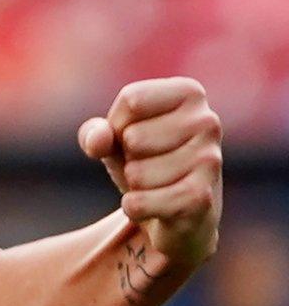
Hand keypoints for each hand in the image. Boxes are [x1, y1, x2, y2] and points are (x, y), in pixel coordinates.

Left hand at [78, 77, 222, 275]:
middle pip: (133, 137)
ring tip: (154, 184)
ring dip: (133, 184)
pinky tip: (150, 207)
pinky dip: (133, 207)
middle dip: (128, 157)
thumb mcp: (114, 139)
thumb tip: (98, 140)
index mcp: (189, 93)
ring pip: (136, 173)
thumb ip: (95, 133)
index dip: (118, 123)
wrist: (178, 212)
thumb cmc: (145, 161)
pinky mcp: (201, 198)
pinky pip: (141, 202)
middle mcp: (208, 122)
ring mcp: (210, 160)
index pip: (132, 99)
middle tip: (148, 165)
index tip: (134, 135)